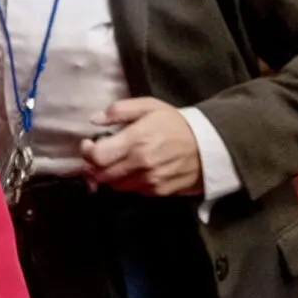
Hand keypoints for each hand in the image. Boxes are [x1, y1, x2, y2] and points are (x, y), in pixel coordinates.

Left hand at [80, 98, 202, 195]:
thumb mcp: (149, 106)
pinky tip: (135, 169)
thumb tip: (94, 119)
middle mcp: (140, 163)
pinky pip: (132, 190)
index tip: (89, 144)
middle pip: (101, 174)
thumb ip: (119, 110)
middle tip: (100, 155)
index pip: (97, 156)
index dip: (87, 152)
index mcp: (136, 139)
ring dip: (110, 175)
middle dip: (94, 165)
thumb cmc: (176, 123)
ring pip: (114, 184)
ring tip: (118, 161)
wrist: (210, 146)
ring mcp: (150, 180)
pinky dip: (128, 181)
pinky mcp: (158, 191)